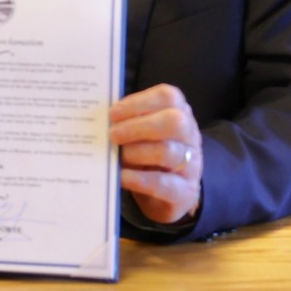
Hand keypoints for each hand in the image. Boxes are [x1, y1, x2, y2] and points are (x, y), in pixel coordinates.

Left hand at [109, 82, 202, 225]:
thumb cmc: (149, 152)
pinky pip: (163, 184)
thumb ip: (128, 121)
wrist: (168, 194)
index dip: (138, 102)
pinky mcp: (186, 192)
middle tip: (113, 135)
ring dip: (136, 153)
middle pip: (174, 122)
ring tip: (116, 157)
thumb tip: (99, 118)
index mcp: (180, 112)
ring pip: (167, 152)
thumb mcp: (142, 132)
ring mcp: (192, 164)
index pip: (167, 97)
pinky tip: (120, 177)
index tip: (113, 113)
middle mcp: (190, 136)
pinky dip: (138, 179)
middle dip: (139, 126)